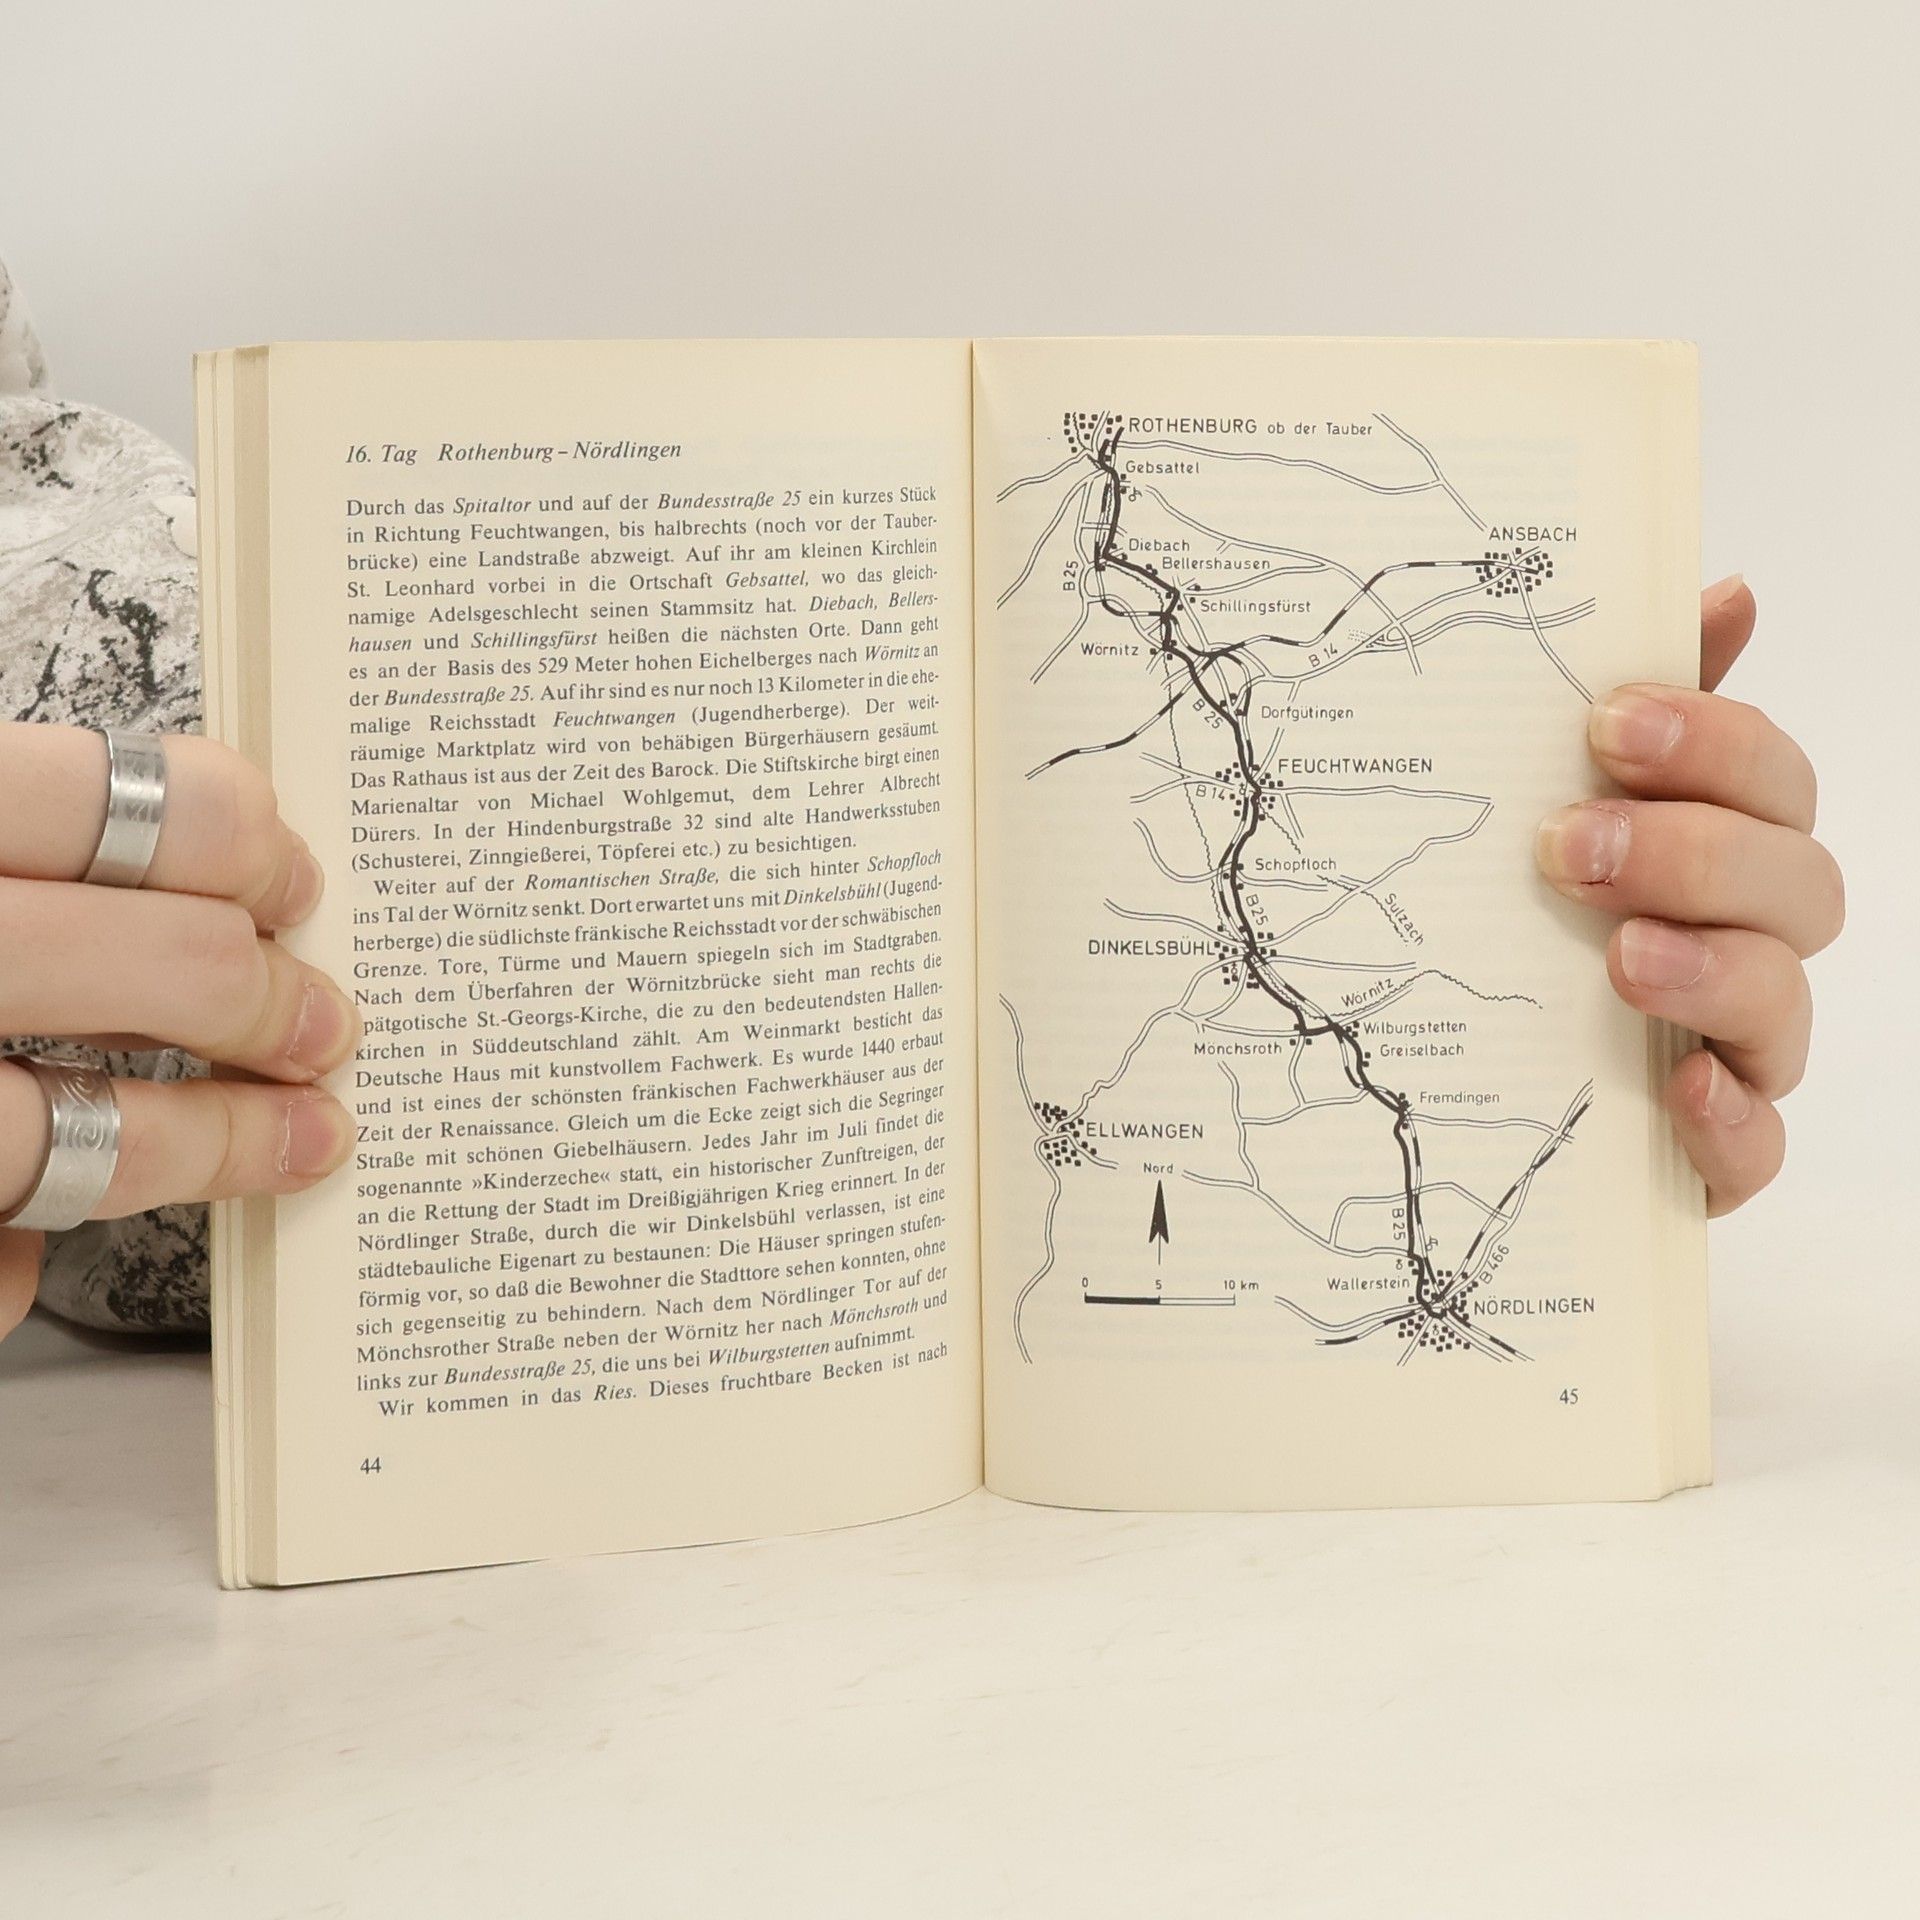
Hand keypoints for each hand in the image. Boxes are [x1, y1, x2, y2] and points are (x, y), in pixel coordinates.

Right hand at [0, 725, 360, 1336]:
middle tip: (331, 1026)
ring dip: (220, 1144)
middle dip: (275, 1001)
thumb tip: (218, 859)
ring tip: (309, 1137)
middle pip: (159, 966)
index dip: (244, 842)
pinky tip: (32, 1244)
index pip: (123, 800)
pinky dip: (15, 1257)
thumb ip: (26, 855)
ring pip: (82, 1138)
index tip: (297, 884)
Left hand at [1535, 576, 1843, 1214]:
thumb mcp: (1548, 804)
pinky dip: (1731, 1123)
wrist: (1464, 1088)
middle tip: (1570, 846)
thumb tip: (1726, 590)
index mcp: (1723, 845)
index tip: (1605, 723)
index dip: (1712, 740)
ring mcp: (1737, 1049)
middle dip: (1695, 852)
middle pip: (1796, 883)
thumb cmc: (1527, 923)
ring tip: (1618, 956)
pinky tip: (1678, 1092)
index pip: (1771, 778)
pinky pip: (1759, 1148)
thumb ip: (1635, 707)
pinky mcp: (1712, 1153)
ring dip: (1710, 969)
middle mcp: (1748, 941)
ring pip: (1783, 1004)